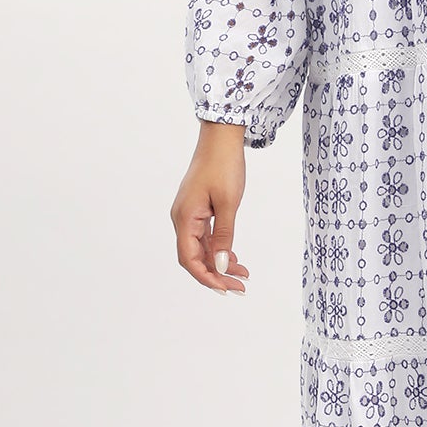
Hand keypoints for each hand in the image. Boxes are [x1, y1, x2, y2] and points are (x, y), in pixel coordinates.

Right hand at [171, 122, 252, 294]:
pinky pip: (206, 237)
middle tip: (241, 288)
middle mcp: (182, 219)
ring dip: (220, 263)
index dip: (206, 277)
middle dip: (216, 274)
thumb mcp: (228, 203)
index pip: (189, 259)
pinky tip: (234, 258)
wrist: (221, 138)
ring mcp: (190, 214)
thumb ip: (224, 235)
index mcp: (184, 218)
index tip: (226, 289)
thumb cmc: (224, 165)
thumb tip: (220, 265)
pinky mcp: (198, 210)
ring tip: (243, 276)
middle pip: (194, 257)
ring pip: (202, 248)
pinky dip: (219, 249)